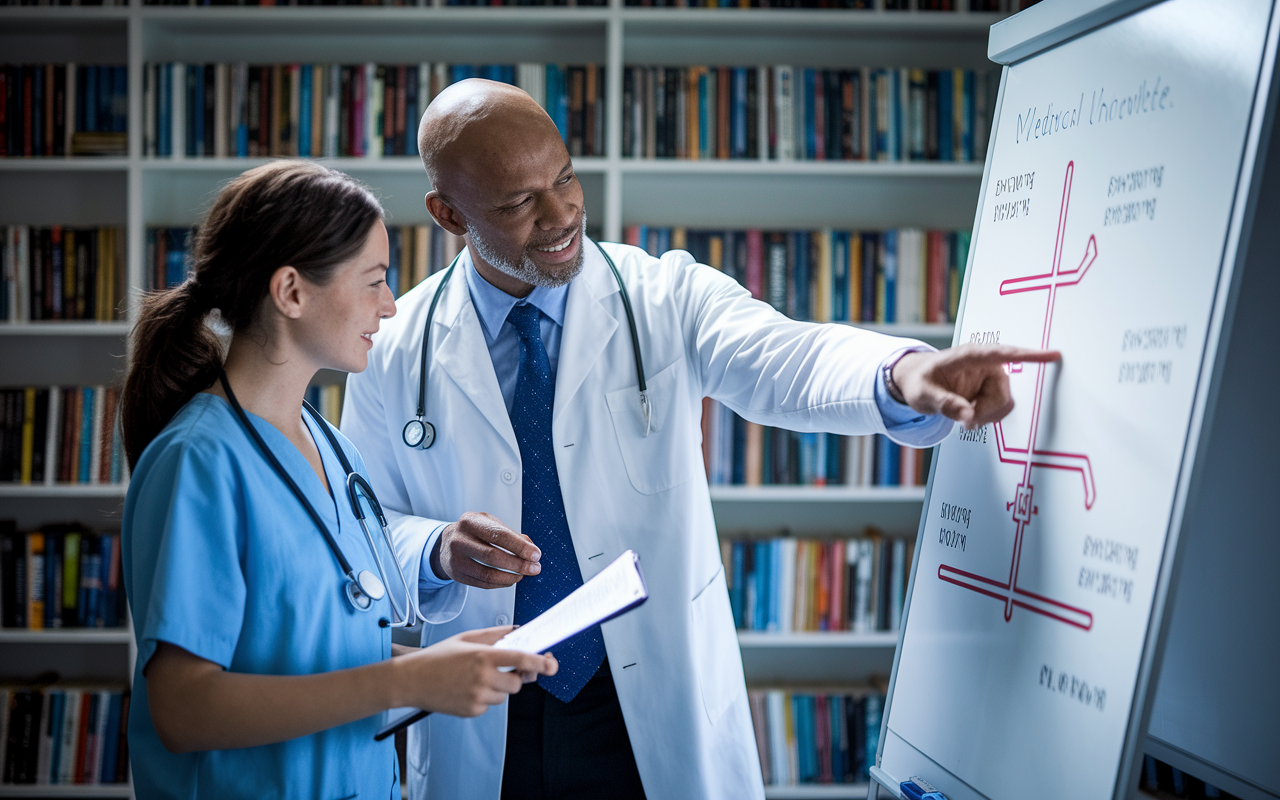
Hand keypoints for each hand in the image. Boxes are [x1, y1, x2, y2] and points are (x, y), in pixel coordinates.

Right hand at [391, 626, 557, 717]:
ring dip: (497, 689)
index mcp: (483, 656)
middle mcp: (482, 677)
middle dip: (513, 678)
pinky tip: (465, 689)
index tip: (551, 664)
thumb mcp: (466, 638)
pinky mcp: (471, 711)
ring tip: (474, 679)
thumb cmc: (438, 657)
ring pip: (504, 696)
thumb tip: (517, 631)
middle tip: (500, 671)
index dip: (539, 662)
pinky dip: (484, 699)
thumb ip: (494, 635)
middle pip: (516, 683)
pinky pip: (489, 706)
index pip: (520, 659)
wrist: (411, 680)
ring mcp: (477, 696)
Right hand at [432, 512, 541, 588]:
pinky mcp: (456, 575)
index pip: (498, 535)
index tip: (536, 555)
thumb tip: (532, 549)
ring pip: (487, 574)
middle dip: (518, 564)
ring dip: (510, 577)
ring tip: (523, 574)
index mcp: (470, 521)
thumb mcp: (490, 524)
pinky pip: (482, 583)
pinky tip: (511, 579)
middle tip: (535, 568)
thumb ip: (511, 535)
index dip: (519, 546)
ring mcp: (455, 559)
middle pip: (492, 556)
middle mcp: (459, 539)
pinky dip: (501, 583)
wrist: (446, 543)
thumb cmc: (475, 532)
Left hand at [890, 344, 1060, 429]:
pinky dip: (985, 417)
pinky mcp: (993, 391)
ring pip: (1004, 406)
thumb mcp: (923, 394)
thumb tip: (967, 416)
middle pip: (1003, 396)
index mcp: (970, 356)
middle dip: (984, 413)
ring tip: (962, 413)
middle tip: (963, 419)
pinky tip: (969, 412)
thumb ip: (944, 404)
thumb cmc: (920, 380)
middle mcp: (986, 365)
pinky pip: (1001, 410)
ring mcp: (992, 379)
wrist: (919, 381)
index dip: (1029, 356)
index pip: (1003, 354)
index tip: (1053, 355)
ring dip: (984, 416)